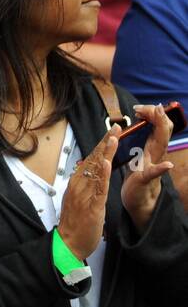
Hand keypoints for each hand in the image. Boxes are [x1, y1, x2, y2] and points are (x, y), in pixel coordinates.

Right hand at [57, 125, 117, 259]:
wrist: (68, 242)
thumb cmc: (74, 223)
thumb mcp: (77, 199)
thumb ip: (82, 184)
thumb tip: (87, 170)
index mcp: (77, 183)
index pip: (91, 160)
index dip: (101, 146)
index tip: (110, 133)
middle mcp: (79, 185)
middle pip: (94, 160)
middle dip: (105, 144)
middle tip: (116, 128)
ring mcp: (85, 195)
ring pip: (97, 170)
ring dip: (106, 154)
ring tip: (114, 139)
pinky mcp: (92, 206)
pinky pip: (99, 188)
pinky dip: (103, 175)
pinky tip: (107, 164)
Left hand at [121, 104, 175, 232]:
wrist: (138, 200)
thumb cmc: (138, 175)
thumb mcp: (140, 153)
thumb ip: (142, 139)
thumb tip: (140, 120)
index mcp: (151, 147)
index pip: (158, 125)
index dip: (153, 113)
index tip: (140, 107)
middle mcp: (156, 154)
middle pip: (163, 131)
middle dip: (159, 116)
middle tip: (151, 107)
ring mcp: (153, 166)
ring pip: (161, 146)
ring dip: (161, 131)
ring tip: (161, 117)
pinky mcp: (145, 179)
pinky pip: (154, 173)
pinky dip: (162, 168)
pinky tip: (168, 165)